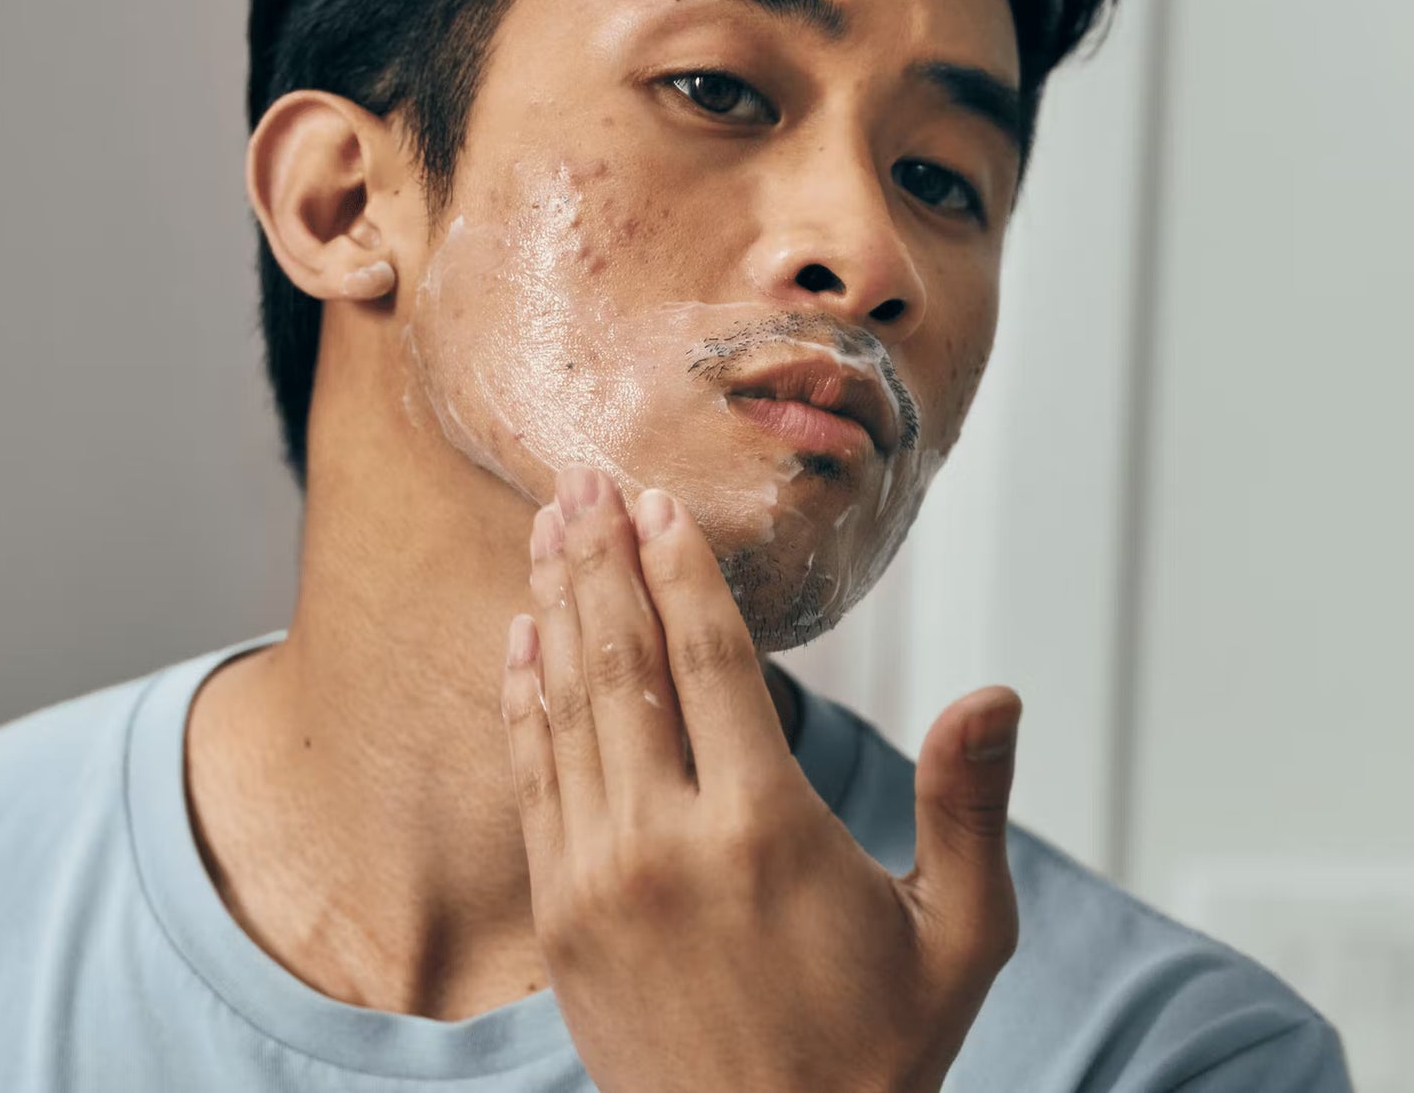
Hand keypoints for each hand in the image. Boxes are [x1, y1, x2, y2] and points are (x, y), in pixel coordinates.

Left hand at [500, 462, 1021, 1092]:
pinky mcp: (561, 912)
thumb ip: (969, 806)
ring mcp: (599, 878)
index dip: (681, 570)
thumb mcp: (959, 935)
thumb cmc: (870, 1054)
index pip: (712, 660)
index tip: (659, 501)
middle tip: (585, 480)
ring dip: (557, 605)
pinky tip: (521, 637)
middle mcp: (668, 842)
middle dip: (603, 559)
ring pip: (569, 706)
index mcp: (766, 831)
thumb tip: (995, 695)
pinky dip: (523, 698)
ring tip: (551, 527)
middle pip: (625, 661)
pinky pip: (533, 777)